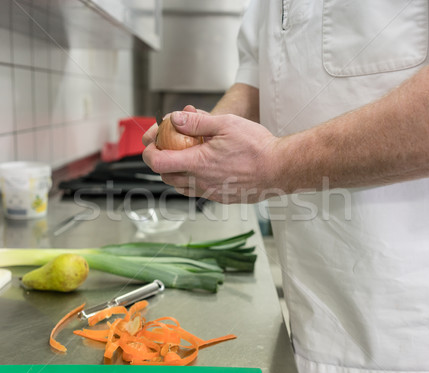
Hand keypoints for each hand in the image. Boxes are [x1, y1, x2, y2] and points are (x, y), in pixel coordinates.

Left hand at [142, 110, 279, 203]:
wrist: (280, 168)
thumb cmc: (257, 146)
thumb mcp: (226, 123)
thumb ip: (197, 122)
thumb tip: (174, 119)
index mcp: (198, 163)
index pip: (158, 162)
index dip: (148, 152)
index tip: (152, 141)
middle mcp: (201, 182)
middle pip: (165, 175)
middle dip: (160, 159)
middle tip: (167, 143)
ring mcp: (211, 192)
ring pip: (180, 186)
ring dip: (176, 171)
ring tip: (185, 154)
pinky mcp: (221, 197)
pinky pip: (197, 191)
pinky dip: (192, 179)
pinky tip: (204, 166)